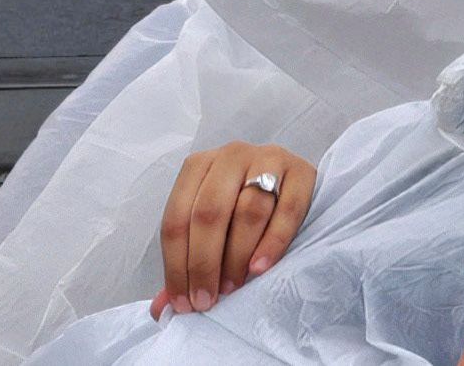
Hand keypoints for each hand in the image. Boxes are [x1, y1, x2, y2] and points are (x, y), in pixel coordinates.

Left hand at [156, 141, 316, 314]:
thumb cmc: (241, 212)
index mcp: (199, 166)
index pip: (176, 217)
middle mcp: (231, 156)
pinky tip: (259, 268)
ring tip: (234, 286)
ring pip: (249, 210)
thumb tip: (160, 308)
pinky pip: (287, 210)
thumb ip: (186, 264)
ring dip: (237, 256)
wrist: (290, 184)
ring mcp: (269, 158)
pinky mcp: (302, 172)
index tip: (184, 302)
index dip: (176, 265)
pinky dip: (272, 243)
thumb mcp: (211, 230)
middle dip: (204, 263)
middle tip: (207, 300)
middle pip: (209, 212)